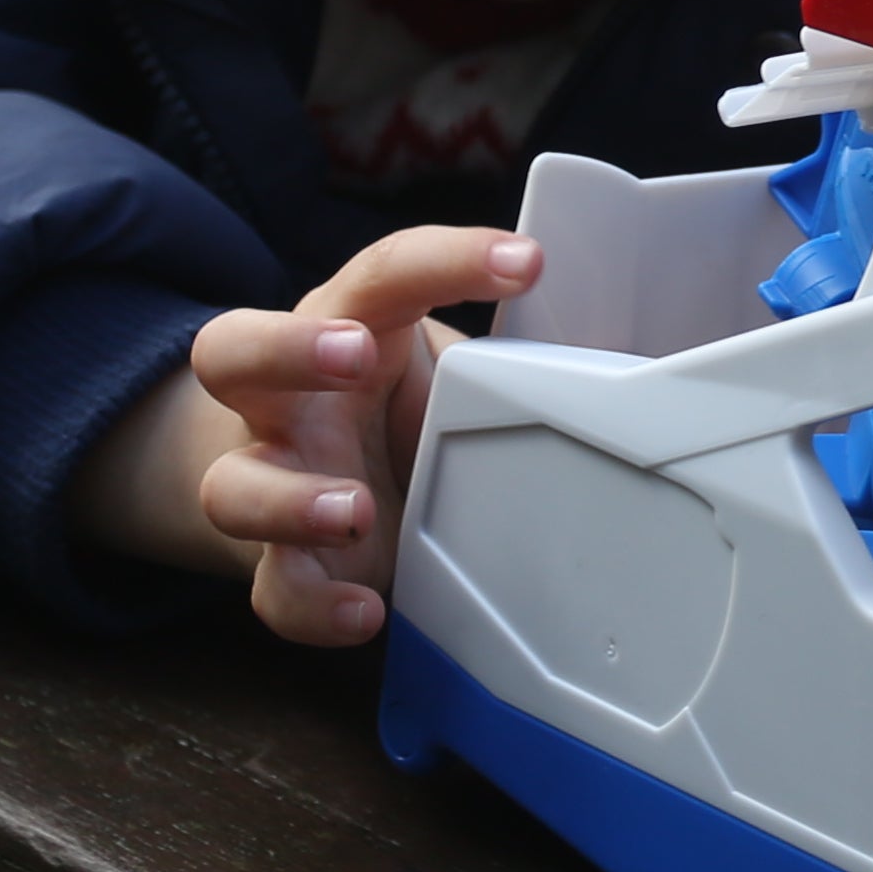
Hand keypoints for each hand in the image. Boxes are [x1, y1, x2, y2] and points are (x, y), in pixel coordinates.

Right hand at [75, 227, 538, 642]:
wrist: (327, 493)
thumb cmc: (405, 410)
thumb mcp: (455, 370)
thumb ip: (513, 363)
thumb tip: (639, 366)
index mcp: (345, 326)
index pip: (384, 274)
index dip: (450, 259)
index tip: (528, 263)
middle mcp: (287, 399)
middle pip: (233, 351)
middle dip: (287, 347)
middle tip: (353, 354)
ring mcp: (273, 482)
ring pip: (233, 486)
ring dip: (290, 498)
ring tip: (358, 509)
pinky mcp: (285, 566)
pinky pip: (275, 591)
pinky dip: (315, 606)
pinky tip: (365, 612)